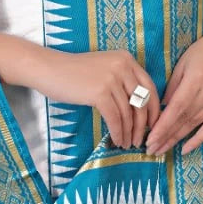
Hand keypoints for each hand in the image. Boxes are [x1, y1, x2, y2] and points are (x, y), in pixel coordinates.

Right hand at [0, 30, 160, 149]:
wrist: (48, 69)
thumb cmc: (74, 73)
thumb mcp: (104, 70)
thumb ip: (122, 82)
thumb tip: (140, 110)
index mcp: (127, 59)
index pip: (150, 87)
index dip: (154, 110)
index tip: (153, 126)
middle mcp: (123, 66)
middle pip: (143, 102)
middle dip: (144, 125)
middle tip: (141, 140)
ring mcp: (112, 78)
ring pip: (129, 113)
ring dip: (130, 132)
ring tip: (127, 144)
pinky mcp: (100, 92)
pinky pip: (115, 118)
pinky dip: (118, 132)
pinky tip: (117, 141)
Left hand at [144, 29, 202, 156]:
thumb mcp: (183, 63)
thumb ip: (173, 86)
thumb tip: (162, 108)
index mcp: (195, 81)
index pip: (176, 109)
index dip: (163, 126)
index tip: (150, 139)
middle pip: (183, 121)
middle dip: (165, 137)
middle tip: (150, 150)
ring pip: (194, 126)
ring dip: (176, 140)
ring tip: (161, 151)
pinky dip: (198, 140)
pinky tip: (185, 149)